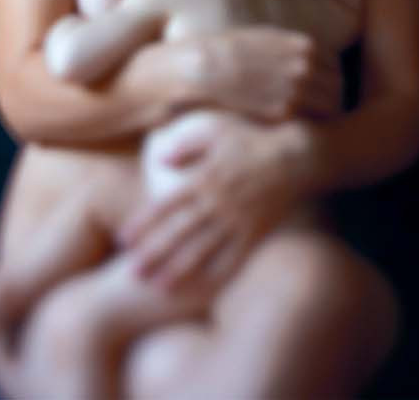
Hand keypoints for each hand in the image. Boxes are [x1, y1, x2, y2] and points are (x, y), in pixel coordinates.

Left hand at [119, 114, 310, 289]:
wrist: (294, 157)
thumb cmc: (250, 141)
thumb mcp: (215, 130)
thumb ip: (186, 144)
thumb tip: (160, 159)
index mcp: (203, 179)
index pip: (165, 206)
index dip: (143, 223)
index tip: (123, 239)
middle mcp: (216, 203)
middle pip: (179, 233)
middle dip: (154, 254)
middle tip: (132, 273)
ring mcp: (236, 221)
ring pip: (203, 250)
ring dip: (179, 270)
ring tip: (158, 287)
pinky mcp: (255, 233)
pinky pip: (234, 258)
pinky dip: (217, 274)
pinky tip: (202, 289)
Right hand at [193, 26, 342, 121]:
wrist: (203, 69)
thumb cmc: (228, 53)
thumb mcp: (266, 38)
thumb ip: (292, 50)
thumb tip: (309, 61)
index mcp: (305, 46)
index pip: (334, 66)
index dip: (327, 79)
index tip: (319, 89)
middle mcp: (307, 66)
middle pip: (337, 87)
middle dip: (330, 97)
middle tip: (318, 110)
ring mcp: (298, 90)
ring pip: (331, 107)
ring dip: (323, 114)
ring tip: (310, 122)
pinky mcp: (285, 113)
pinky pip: (312, 122)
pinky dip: (309, 126)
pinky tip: (297, 128)